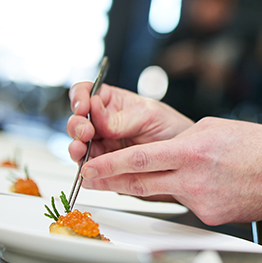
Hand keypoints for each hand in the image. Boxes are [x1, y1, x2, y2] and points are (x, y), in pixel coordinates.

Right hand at [67, 82, 193, 162]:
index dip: (79, 98)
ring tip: (81, 151)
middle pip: (77, 121)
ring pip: (78, 146)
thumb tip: (95, 113)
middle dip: (76, 126)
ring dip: (75, 148)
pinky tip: (88, 169)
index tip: (83, 107)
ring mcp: (102, 145)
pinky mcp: (105, 167)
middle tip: (86, 132)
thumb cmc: (171, 128)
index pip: (85, 93)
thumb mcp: (150, 115)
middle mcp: (102, 123)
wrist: (186, 159)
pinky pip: (89, 168)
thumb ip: (121, 118)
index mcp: (112, 102)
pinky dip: (86, 170)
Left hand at [79, 117, 261, 224]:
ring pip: (164, 192)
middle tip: (90, 179)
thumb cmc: (258, 146)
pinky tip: (203, 182)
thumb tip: (165, 150)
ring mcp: (201, 201)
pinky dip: (187, 191)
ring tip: (137, 178)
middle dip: (111, 182)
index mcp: (192, 151)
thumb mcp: (214, 127)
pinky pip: (188, 201)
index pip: (139, 159)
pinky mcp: (210, 215)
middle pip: (141, 183)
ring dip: (148, 185)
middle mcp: (193, 178)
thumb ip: (183, 140)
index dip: (110, 164)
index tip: (91, 166)